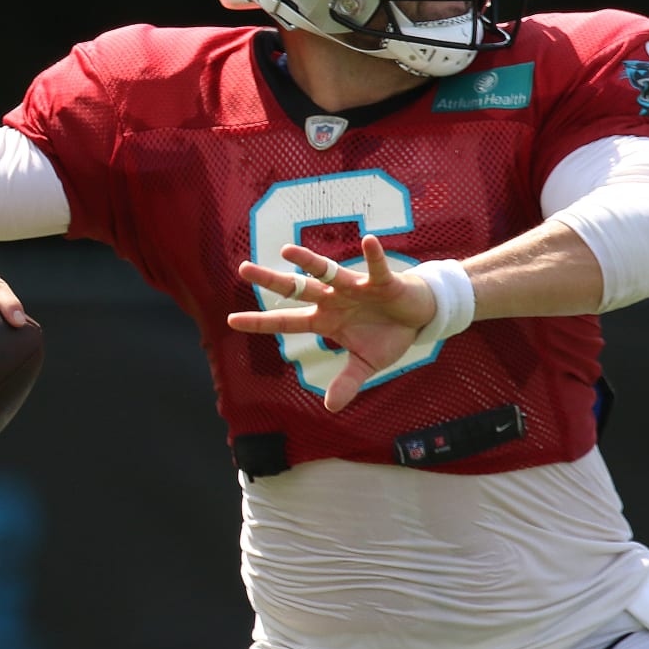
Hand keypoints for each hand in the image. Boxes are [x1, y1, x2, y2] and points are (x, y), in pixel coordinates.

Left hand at [227, 234, 435, 412]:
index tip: (232, 320)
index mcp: (325, 320)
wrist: (416, 317)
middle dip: (272, 280)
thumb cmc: (386, 335)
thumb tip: (330, 407)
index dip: (261, 322)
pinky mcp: (381, 281)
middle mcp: (333, 299)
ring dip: (308, 261)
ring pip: (326, 272)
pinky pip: (375, 268)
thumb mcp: (366, 364)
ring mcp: (354, 288)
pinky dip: (373, 256)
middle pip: (297, 289)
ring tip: (286, 250)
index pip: (287, 321)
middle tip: (243, 269)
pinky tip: (369, 241)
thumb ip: (347, 382)